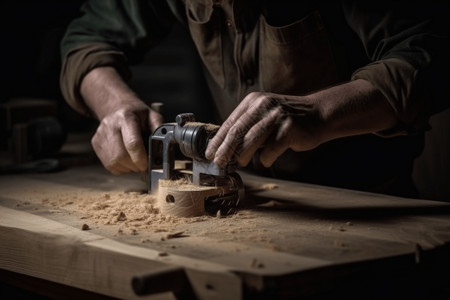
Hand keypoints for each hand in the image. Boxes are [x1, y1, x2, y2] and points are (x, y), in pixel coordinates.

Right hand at [80, 67, 162, 174]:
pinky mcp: (96, 143)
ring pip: (114, 162)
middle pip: (121, 156)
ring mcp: (100, 134)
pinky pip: (109, 165)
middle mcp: (110, 125)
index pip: (132, 143)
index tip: (147, 165)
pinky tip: (126, 159)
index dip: (141, 158)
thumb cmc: (137, 114)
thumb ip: (160, 129)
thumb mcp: (152, 116)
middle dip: (135, 165)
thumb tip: (165, 144)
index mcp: (126, 117)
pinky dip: (120, 167)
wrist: (117, 108)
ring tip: (135, 160)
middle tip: (143, 164)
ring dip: (128, 167)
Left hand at [205, 92, 324, 167]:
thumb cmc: (288, 119)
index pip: (230, 122)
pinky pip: (270, 150)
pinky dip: (266, 158)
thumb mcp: (265, 114)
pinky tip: (266, 160)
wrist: (319, 114)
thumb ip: (248, 125)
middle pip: (237, 131)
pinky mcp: (289, 129)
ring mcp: (276, 117)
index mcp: (254, 101)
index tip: (210, 153)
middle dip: (225, 150)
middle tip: (218, 162)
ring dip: (243, 155)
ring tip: (241, 163)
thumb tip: (225, 145)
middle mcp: (263, 106)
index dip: (218, 140)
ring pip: (251, 141)